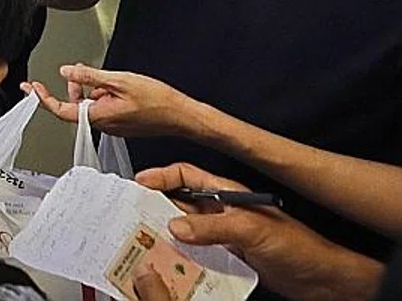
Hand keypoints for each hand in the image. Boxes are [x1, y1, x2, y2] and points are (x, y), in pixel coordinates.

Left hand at [25, 64, 201, 139]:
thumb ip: (89, 77)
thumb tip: (66, 72)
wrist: (182, 116)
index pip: (62, 110)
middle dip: (68, 90)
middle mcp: (104, 125)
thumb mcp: (119, 80)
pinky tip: (104, 83)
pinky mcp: (121, 123)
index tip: (32, 89)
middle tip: (63, 74)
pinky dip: (98, 95)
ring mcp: (113, 125)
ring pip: (89, 107)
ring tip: (88, 72)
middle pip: (74, 108)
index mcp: (99, 117)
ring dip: (84, 90)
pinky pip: (101, 109)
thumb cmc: (158, 100)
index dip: (44, 99)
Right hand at [135, 163, 383, 300]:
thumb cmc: (299, 247)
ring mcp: (224, 236)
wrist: (321, 279)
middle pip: (180, 204)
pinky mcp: (227, 257)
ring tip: (146, 241)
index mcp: (228, 194)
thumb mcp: (252, 230)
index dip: (161, 177)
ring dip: (166, 235)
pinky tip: (172, 263)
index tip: (138, 184)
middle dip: (155, 207)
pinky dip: (180, 257)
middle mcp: (222, 212)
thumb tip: (176, 225)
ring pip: (185, 231)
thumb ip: (214, 226)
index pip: (187, 176)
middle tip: (132, 215)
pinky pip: (195, 254)